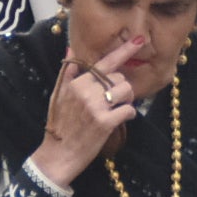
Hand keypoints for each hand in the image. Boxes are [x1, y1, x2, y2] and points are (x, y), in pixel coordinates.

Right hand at [31, 36, 142, 188]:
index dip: (124, 50)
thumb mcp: (58, 96)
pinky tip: (121, 119)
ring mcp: (95, 106)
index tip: (139, 40)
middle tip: (113, 101)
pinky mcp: (104, 122)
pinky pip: (128, 110)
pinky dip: (129, 114)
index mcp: (77, 83)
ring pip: (126, 91)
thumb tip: (70, 49)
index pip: (105, 63)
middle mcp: (86, 91)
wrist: (58, 155)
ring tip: (116, 109)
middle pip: (119, 78)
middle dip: (121, 88)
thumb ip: (67, 73)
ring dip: (126, 100)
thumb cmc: (59, 125)